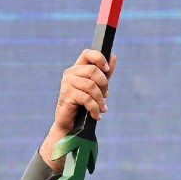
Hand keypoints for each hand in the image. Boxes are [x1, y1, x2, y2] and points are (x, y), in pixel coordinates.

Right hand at [41, 50, 116, 170]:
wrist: (70, 125)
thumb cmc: (83, 105)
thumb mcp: (97, 88)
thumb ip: (104, 74)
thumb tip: (113, 57)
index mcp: (77, 68)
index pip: (88, 53)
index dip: (99, 58)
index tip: (106, 69)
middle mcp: (70, 73)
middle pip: (93, 71)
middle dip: (103, 85)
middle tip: (105, 96)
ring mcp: (67, 84)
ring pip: (91, 86)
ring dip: (100, 100)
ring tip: (101, 109)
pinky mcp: (67, 95)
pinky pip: (87, 99)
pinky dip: (95, 109)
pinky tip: (96, 115)